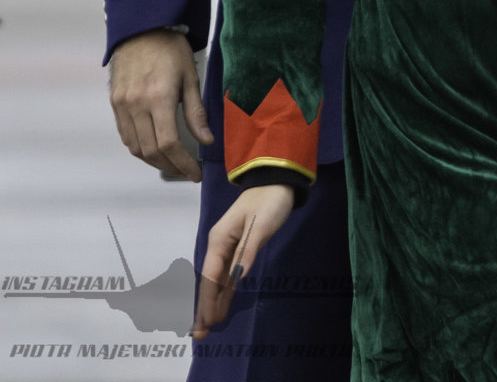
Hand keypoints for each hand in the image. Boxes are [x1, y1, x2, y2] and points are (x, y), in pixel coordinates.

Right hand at [108, 29, 212, 180]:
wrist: (141, 28)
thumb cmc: (170, 48)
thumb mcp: (191, 76)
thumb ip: (196, 112)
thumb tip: (207, 140)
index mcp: (159, 98)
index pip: (169, 144)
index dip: (183, 163)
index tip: (195, 173)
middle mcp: (136, 105)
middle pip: (151, 151)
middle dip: (170, 167)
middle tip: (187, 171)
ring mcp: (122, 105)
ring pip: (135, 147)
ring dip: (154, 161)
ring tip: (173, 164)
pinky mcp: (115, 103)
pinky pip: (125, 135)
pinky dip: (139, 148)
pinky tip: (154, 149)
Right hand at [192, 184, 293, 337]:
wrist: (277, 182)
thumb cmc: (269, 201)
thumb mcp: (261, 225)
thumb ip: (248, 251)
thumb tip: (236, 278)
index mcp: (219, 240)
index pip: (210, 276)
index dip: (207, 300)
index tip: (206, 320)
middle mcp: (219, 246)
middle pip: (209, 281)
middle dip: (204, 306)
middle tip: (200, 333)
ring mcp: (228, 248)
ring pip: (218, 281)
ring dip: (213, 302)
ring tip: (208, 326)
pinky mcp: (240, 249)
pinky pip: (229, 275)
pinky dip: (225, 291)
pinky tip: (222, 305)